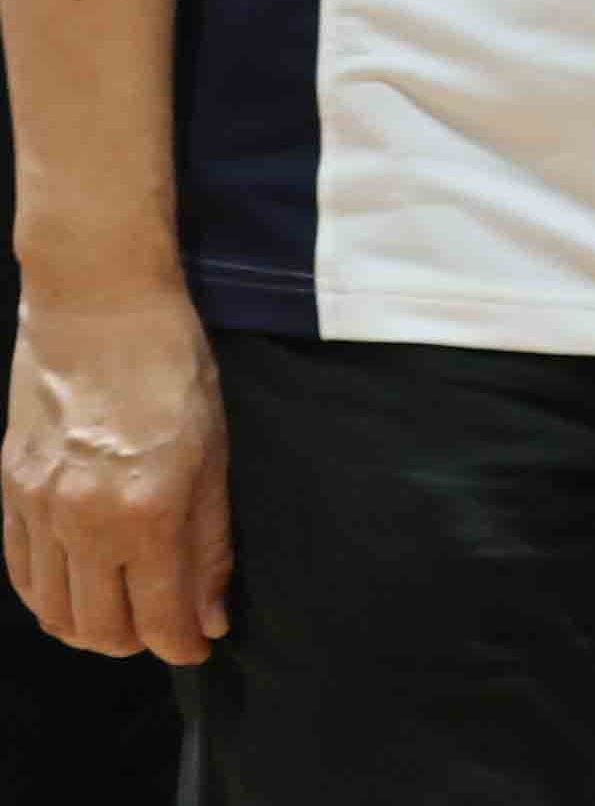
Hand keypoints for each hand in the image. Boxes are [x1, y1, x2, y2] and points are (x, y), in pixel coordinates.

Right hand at [1, 286, 229, 663]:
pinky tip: (74, 591)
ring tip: (122, 618)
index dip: (182, 644)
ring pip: (53, 611)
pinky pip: (21, 571)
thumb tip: (210, 616)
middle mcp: (85, 520)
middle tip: (165, 628)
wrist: (97, 308)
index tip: (199, 646)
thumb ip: (210, 543)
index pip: (160, 616)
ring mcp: (39, 508)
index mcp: (149, 510)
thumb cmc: (173, 370)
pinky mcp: (9, 490)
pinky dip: (47, 597)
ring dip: (89, 628)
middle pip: (100, 627)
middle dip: (138, 642)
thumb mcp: (216, 453)